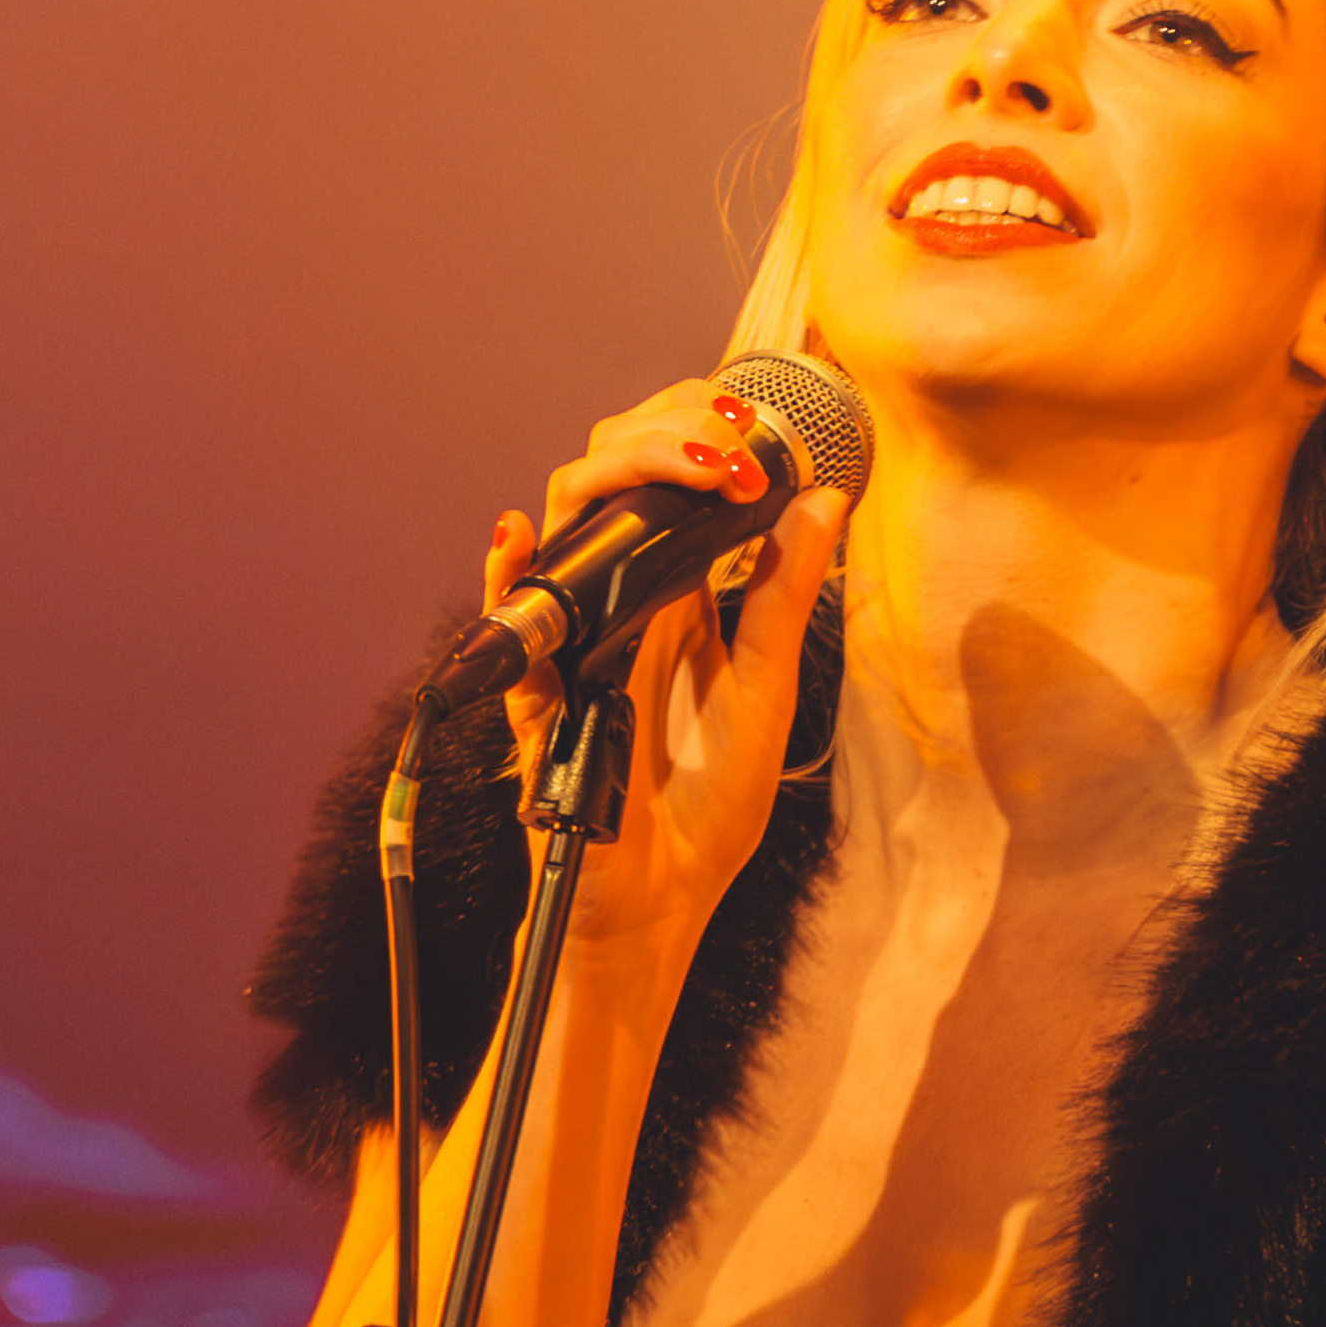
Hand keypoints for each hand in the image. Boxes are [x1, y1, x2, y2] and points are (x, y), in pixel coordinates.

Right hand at [482, 374, 848, 961]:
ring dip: (610, 477)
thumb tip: (823, 496)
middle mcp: (621, 608)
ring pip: (564, 528)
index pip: (669, 489)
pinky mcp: (537, 693)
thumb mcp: (765, 690)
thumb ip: (784, 595)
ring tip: (671, 462)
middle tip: (720, 434)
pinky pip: (505, 621)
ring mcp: (575, 641)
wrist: (657, 901)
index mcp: (678, 604)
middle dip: (660, 434)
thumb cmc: (708, 807)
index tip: (746, 425)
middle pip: (613, 485)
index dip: (696, 438)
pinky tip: (517, 532)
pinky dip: (502, 571)